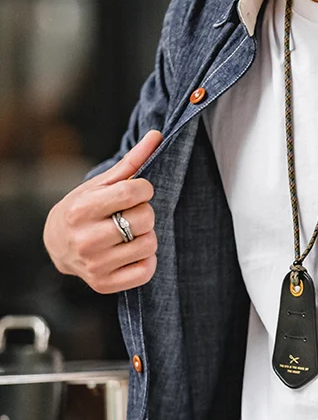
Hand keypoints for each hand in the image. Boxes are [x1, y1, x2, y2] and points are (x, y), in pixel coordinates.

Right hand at [43, 131, 162, 293]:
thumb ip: (131, 162)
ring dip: (147, 236)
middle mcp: (86, 239)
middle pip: (145, 218)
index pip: (133, 192)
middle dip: (145, 212)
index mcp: (81, 209)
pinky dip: (146, 260)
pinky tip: (131, 252)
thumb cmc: (84, 210)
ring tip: (129, 234)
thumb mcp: (100, 184)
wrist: (58, 246)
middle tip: (130, 214)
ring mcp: (95, 265)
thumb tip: (157, 135)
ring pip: (150, 244)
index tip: (137, 192)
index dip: (144, 189)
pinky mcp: (106, 284)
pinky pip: (147, 270)